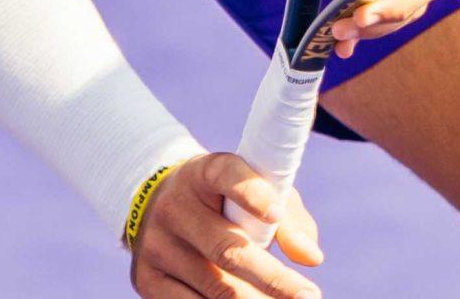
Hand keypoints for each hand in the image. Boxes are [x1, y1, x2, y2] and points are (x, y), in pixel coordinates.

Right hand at [130, 152, 322, 297]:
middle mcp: (174, 208)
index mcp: (202, 173)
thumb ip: (288, 217)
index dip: (250, 192)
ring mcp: (157, 246)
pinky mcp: (147, 279)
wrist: (158, 209)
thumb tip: (312, 258)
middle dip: (273, 279)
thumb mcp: (254, 193)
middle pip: (227, 249)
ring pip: (215, 287)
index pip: (224, 174)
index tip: (275, 214)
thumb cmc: (225, 202)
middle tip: (310, 296)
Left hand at [326, 0, 453, 57]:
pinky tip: (344, 44)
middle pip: (401, 13)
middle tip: (339, 30)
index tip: (361, 16)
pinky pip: (382, 17)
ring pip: (391, 21)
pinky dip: (362, 29)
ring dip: (363, 32)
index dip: (388, 7)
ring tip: (337, 43)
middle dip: (369, 24)